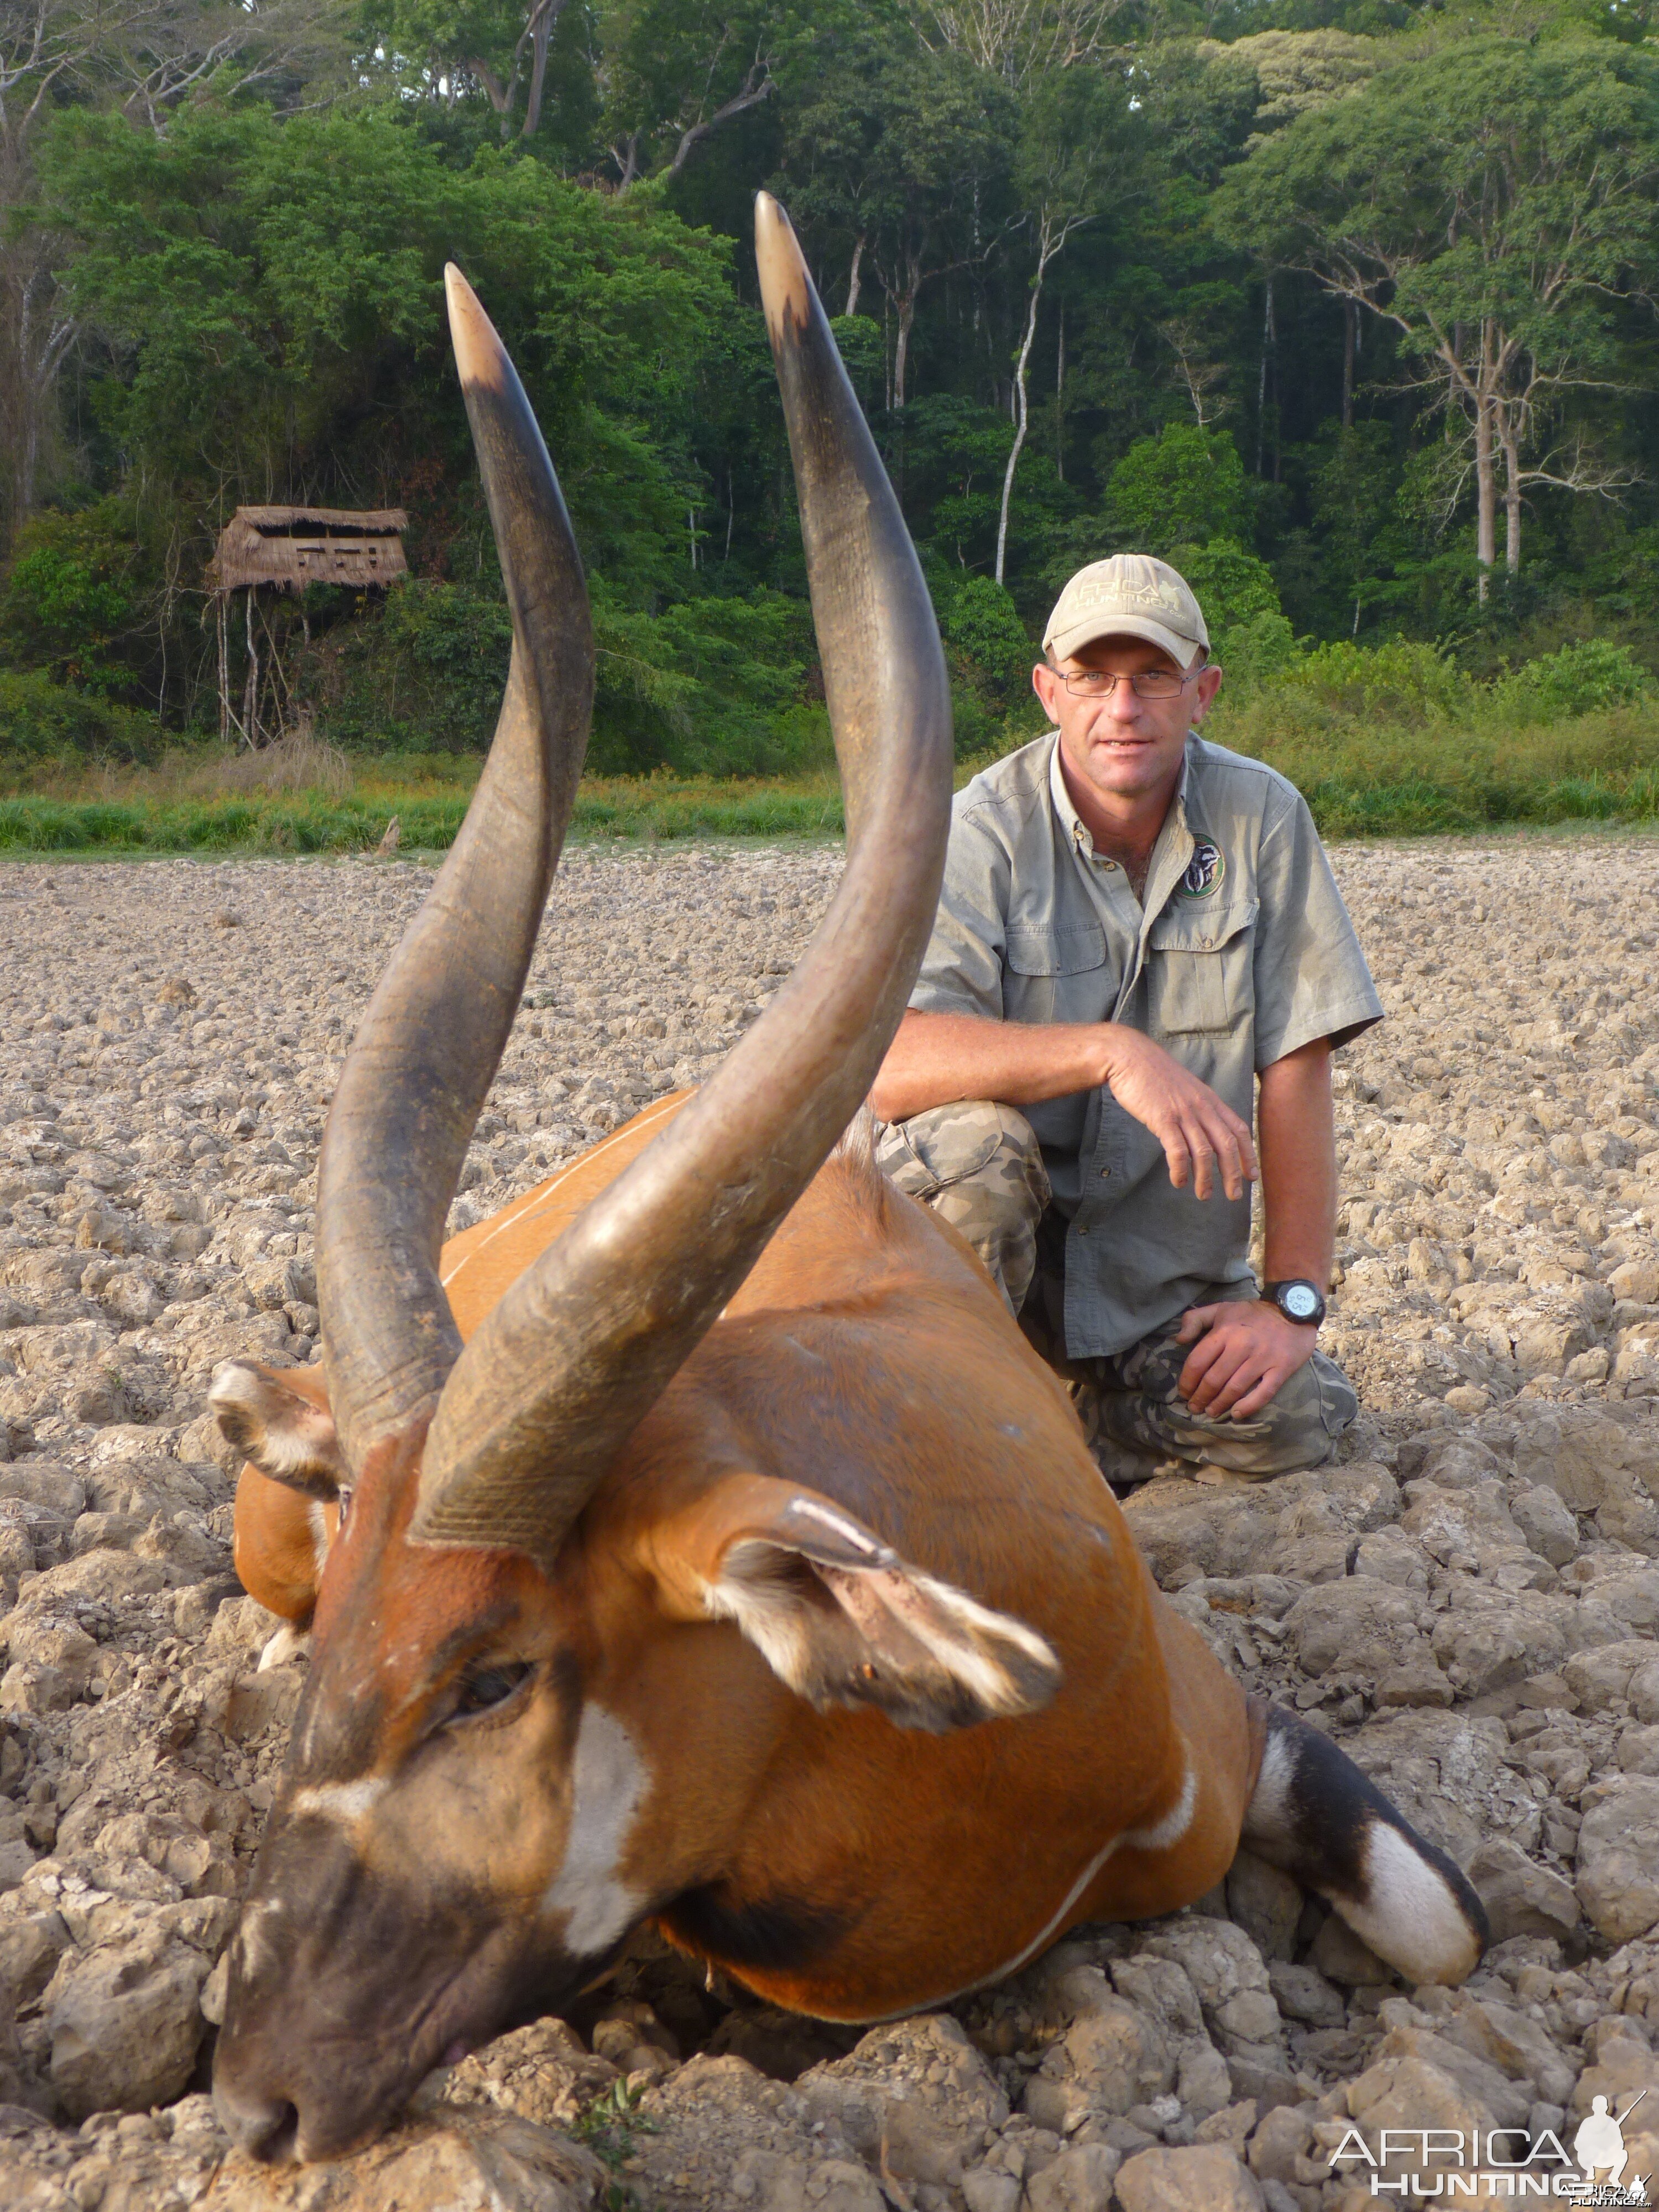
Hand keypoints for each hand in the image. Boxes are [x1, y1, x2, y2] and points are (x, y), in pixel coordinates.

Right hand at [1096, 1027, 1256, 1200]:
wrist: (1129, 1057)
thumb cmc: (1153, 1074)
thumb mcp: (1184, 1088)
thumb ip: (1196, 1107)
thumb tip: (1201, 1130)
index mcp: (1209, 1099)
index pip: (1238, 1129)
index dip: (1247, 1154)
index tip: (1251, 1175)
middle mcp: (1201, 1106)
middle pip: (1226, 1145)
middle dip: (1233, 1173)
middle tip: (1234, 1195)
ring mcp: (1183, 1112)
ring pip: (1204, 1152)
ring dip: (1205, 1178)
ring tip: (1203, 1195)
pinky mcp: (1163, 1118)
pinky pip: (1178, 1150)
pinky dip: (1181, 1170)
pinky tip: (1179, 1181)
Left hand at [1175, 1300, 1315, 1419]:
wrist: (1293, 1308)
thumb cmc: (1252, 1313)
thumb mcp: (1221, 1308)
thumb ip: (1195, 1319)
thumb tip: (1178, 1339)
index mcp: (1224, 1331)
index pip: (1198, 1362)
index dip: (1187, 1381)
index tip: (1184, 1392)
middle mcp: (1241, 1346)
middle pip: (1214, 1379)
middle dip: (1200, 1397)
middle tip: (1194, 1407)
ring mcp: (1262, 1358)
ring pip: (1235, 1388)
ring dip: (1219, 1404)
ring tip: (1210, 1412)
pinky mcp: (1281, 1368)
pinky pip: (1263, 1392)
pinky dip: (1249, 1406)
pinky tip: (1237, 1413)